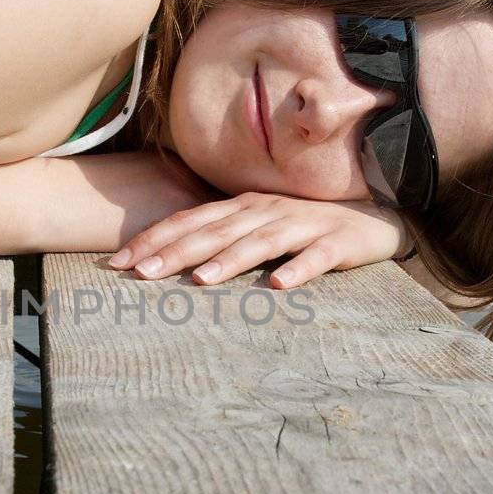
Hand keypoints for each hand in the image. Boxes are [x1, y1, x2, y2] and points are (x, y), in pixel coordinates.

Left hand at [105, 191, 409, 289]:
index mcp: (242, 207)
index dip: (155, 239)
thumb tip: (167, 260)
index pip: (190, 221)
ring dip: (229, 260)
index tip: (119, 263)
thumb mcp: (256, 228)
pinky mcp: (336, 244)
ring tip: (200, 281)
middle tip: (143, 274)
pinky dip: (298, 270)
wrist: (373, 219)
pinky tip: (280, 285)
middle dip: (177, 252)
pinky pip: (316, 258)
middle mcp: (266, 212)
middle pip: (216, 231)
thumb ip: (219, 238)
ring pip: (261, 243)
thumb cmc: (304, 228)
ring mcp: (302, 225)